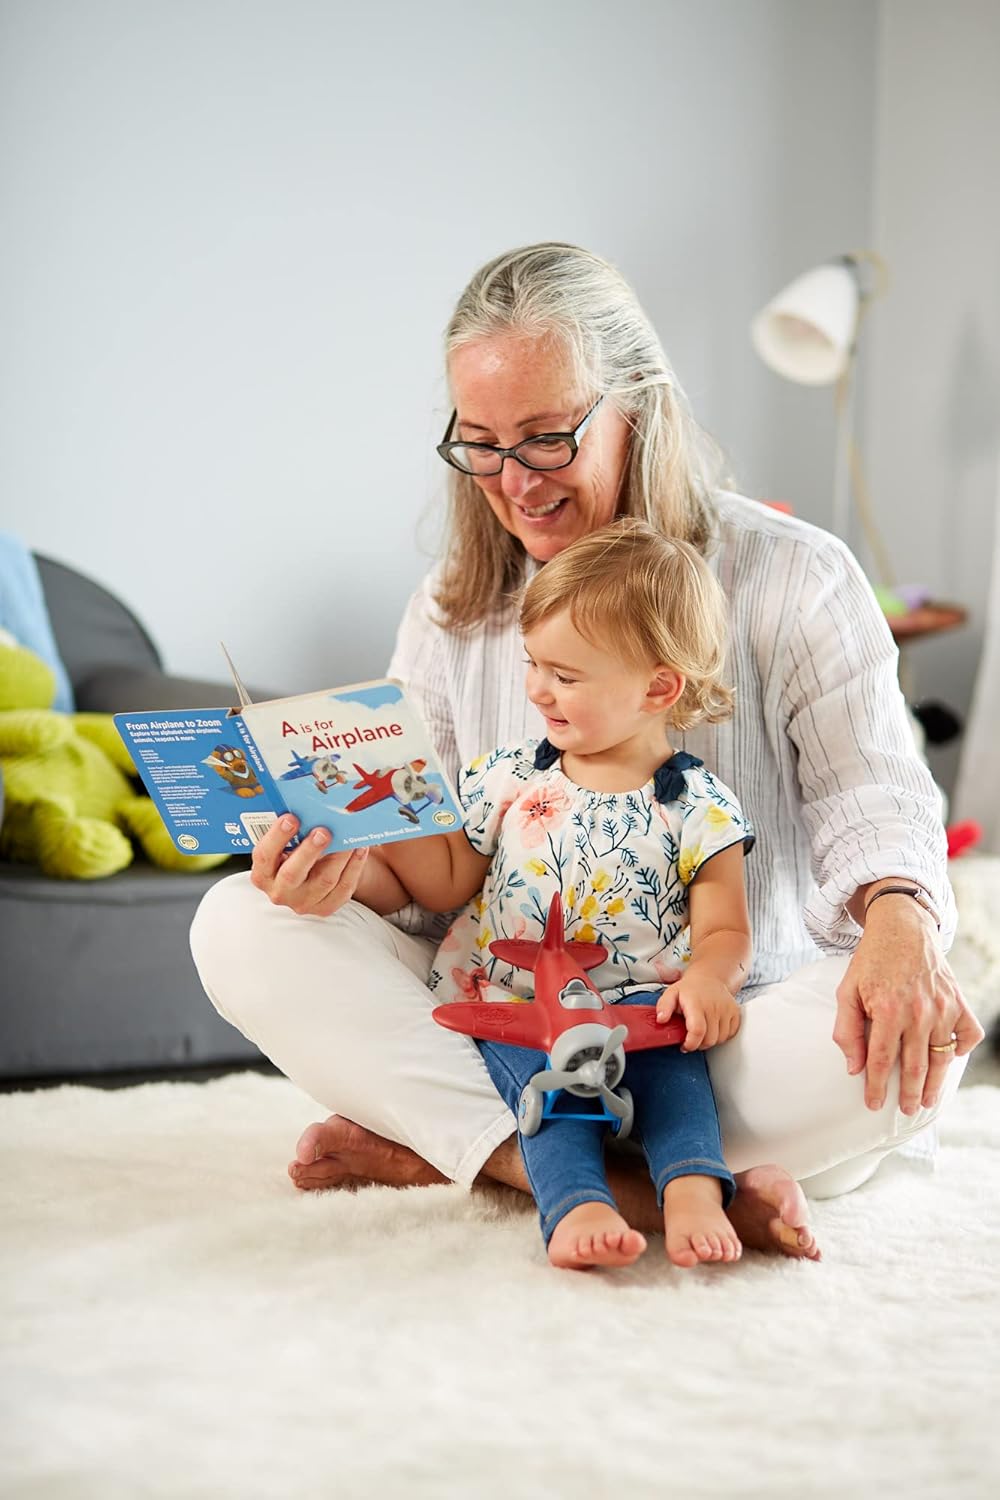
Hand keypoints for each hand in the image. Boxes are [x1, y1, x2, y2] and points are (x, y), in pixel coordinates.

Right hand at [250, 815, 369, 917]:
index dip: (276, 837)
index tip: (291, 818)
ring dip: (339, 856)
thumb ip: (291, 829)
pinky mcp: (325, 908)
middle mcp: (280, 892)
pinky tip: (359, 848)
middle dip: (309, 851)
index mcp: (263, 873)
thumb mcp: (285, 843)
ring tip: (348, 837)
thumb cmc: (294, 852)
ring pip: (324, 881)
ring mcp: (303, 903)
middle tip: (323, 831)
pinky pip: (343, 888)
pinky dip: (354, 867)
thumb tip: (308, 805)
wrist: (310, 878)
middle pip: (292, 873)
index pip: (264, 856)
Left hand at [656, 967, 741, 1050]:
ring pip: (720, 1039)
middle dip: (698, 1044)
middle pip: (709, 1039)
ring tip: (701, 1031)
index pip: (697, 1030)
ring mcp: (726, 1010)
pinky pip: (730, 1034)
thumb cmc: (689, 989)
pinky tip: (712, 1029)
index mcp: (696, 1003)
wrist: (708, 977)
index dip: (691, 1043)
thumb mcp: (670, 994)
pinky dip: (721, 1036)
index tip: (685, 1045)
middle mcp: (713, 1006)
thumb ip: (663, 1007)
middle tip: (691, 1038)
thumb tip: (661, 1020)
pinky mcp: (735, 1013)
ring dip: (709, 1041)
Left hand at [833, 897, 983, 1112]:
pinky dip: (961, 1048)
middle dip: (910, 1094)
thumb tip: (854, 1068)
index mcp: (887, 1011)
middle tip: (907, 1110)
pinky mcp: (958, 1001)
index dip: (877, 1087)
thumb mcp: (847, 991)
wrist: (901, 929)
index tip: (873, 1104)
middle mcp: (917, 1012)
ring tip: (928, 1100)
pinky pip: (967, 1034)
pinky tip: (949, 1057)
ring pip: (941, 1057)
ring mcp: (942, 1008)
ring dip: (935, 1083)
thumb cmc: (871, 962)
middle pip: (915, 1066)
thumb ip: (846, 1031)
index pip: (881, 1061)